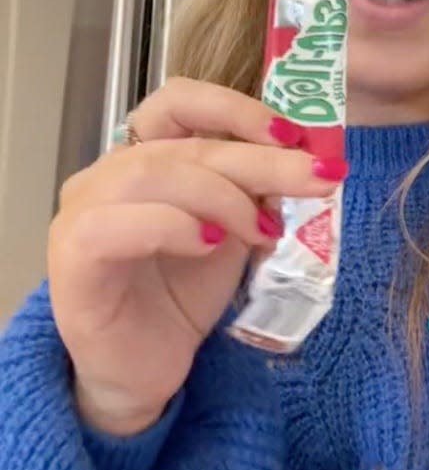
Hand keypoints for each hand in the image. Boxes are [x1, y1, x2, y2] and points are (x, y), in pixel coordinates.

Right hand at [47, 78, 346, 435]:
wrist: (148, 367)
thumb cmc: (185, 293)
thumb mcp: (238, 230)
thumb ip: (258, 191)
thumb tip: (305, 161)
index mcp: (148, 156)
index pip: (181, 101)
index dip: (236, 108)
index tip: (292, 134)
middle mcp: (108, 173)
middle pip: (187, 143)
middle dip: (262, 160)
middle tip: (317, 176)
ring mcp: (82, 212)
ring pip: (152, 173)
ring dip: (223, 196)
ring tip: (262, 232)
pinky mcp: (71, 257)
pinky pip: (114, 224)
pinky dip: (173, 225)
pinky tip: (209, 243)